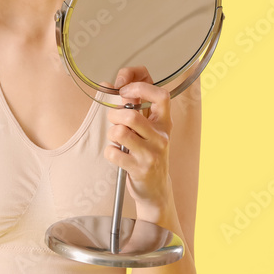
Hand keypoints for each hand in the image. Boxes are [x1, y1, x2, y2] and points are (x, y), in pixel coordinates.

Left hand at [102, 65, 173, 212]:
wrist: (156, 189)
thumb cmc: (148, 154)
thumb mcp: (149, 130)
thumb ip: (135, 107)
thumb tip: (109, 84)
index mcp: (164, 122)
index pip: (161, 95)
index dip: (140, 87)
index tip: (125, 91)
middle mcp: (161, 137)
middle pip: (131, 115)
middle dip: (115, 115)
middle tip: (115, 121)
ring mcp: (151, 154)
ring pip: (120, 132)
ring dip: (111, 133)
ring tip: (116, 139)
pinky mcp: (140, 169)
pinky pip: (113, 152)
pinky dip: (109, 151)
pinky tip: (116, 154)